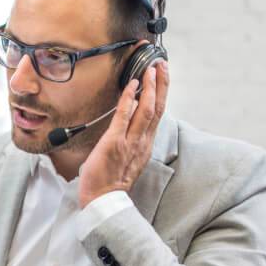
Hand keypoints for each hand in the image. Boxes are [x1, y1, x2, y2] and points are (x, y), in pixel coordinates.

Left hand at [78, 59, 169, 207]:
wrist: (103, 200)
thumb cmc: (110, 182)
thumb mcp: (128, 158)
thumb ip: (132, 140)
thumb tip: (130, 120)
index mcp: (145, 145)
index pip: (158, 114)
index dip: (161, 93)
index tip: (162, 76)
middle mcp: (142, 142)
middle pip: (157, 108)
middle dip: (161, 84)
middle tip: (162, 65)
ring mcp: (130, 142)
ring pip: (147, 110)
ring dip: (150, 87)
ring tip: (150, 69)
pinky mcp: (115, 143)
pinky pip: (125, 117)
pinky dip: (130, 99)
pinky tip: (132, 85)